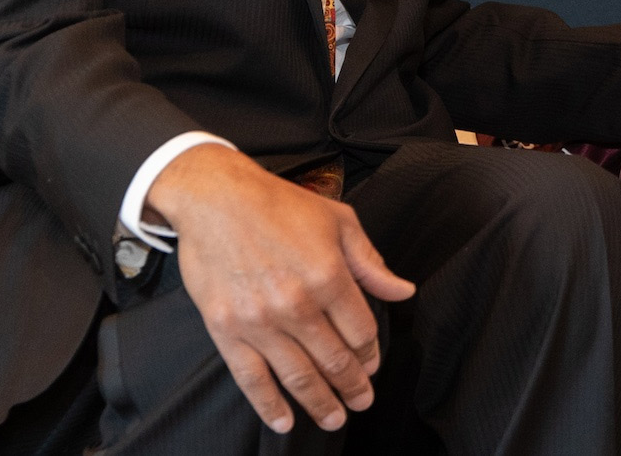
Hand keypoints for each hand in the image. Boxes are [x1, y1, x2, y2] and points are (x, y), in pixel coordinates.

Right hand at [144, 143, 415, 433]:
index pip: (361, 332)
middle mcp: (297, 305)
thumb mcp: (339, 222)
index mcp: (329, 276)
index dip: (371, 354)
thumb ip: (371, 263)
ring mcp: (259, 322)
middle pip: (335, 360)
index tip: (373, 364)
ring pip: (298, 376)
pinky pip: (251, 379)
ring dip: (321, 403)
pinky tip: (284, 422)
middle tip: (363, 401)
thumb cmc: (279, 205)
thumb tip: (403, 291)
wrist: (217, 199)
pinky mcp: (226, 330)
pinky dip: (269, 405)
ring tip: (335, 418)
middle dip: (353, 386)